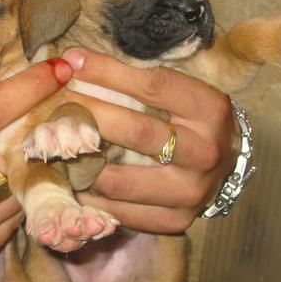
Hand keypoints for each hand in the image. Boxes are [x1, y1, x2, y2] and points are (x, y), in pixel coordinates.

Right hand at [0, 59, 72, 269]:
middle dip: (40, 132)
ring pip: (23, 190)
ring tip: (29, 153)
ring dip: (31, 169)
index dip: (30, 87)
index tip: (60, 68)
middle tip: (55, 114)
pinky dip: (18, 199)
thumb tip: (11, 78)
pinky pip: (15, 220)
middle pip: (16, 154)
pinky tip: (10, 187)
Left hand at [63, 49, 237, 233]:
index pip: (153, 86)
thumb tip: (73, 61)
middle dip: (90, 115)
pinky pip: (121, 212)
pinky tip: (70, 179)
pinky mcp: (176, 220)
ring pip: (120, 180)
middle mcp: (205, 152)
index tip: (73, 62)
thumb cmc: (190, 115)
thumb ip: (133, 77)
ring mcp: (191, 192)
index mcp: (210, 110)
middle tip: (57, 105)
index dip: (109, 73)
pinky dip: (89, 195)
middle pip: (136, 132)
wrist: (225, 160)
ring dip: (80, 162)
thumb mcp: (176, 89)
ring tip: (55, 146)